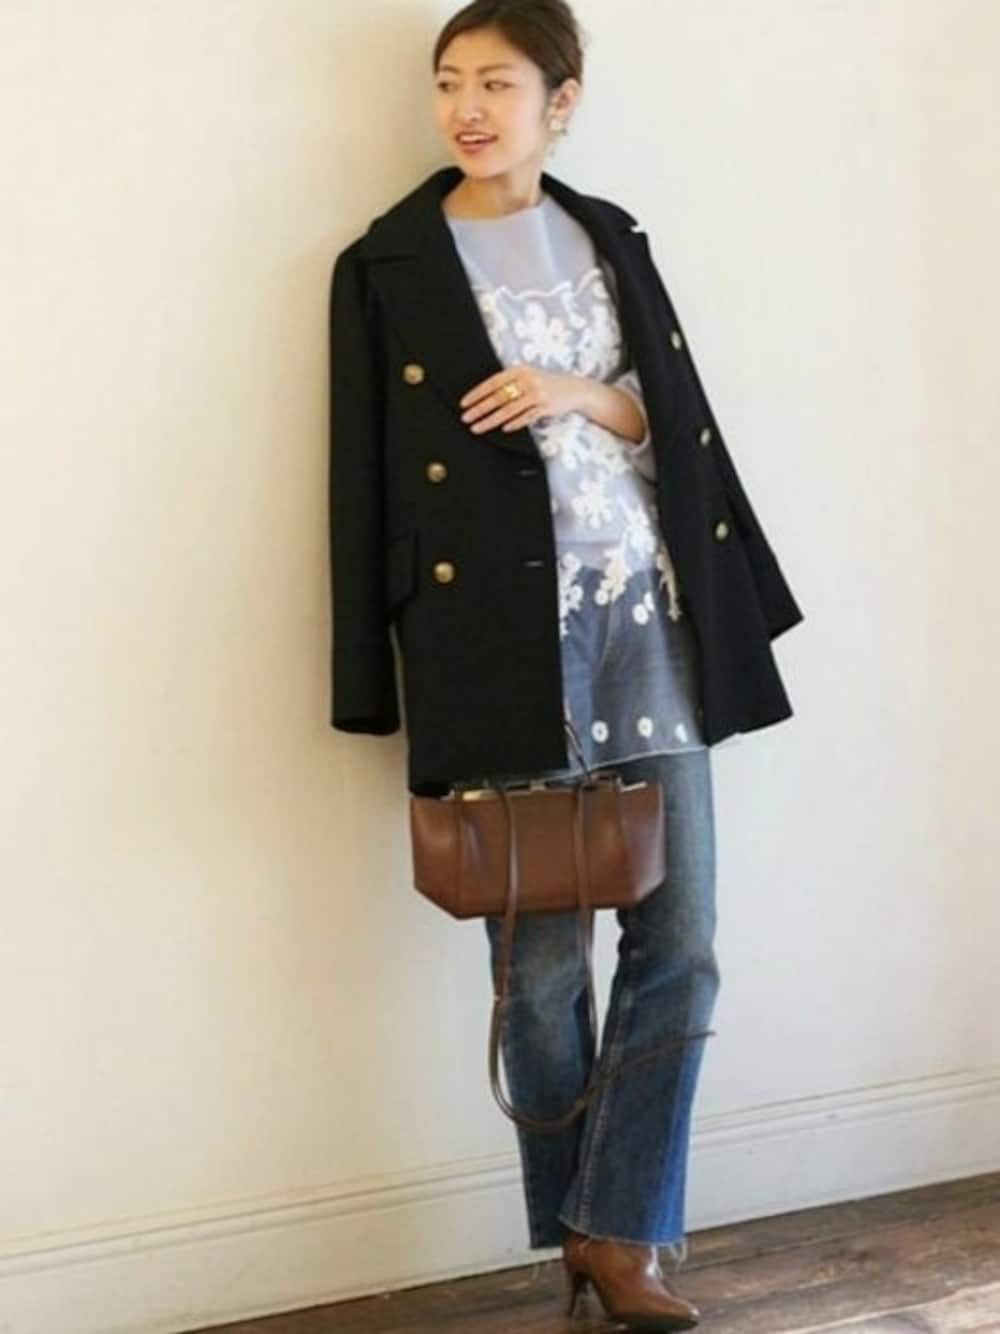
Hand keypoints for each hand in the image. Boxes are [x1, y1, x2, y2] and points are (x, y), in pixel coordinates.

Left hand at [459, 365, 583, 433]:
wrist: (574, 389)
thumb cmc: (546, 383)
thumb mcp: (528, 376)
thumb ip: (509, 382)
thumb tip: (484, 396)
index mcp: (519, 370)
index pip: (493, 382)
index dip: (477, 393)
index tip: (464, 403)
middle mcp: (527, 380)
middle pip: (498, 397)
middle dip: (479, 409)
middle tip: (465, 417)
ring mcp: (537, 394)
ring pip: (509, 410)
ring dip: (490, 420)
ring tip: (477, 427)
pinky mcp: (545, 407)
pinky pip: (525, 417)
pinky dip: (514, 423)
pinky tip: (503, 429)